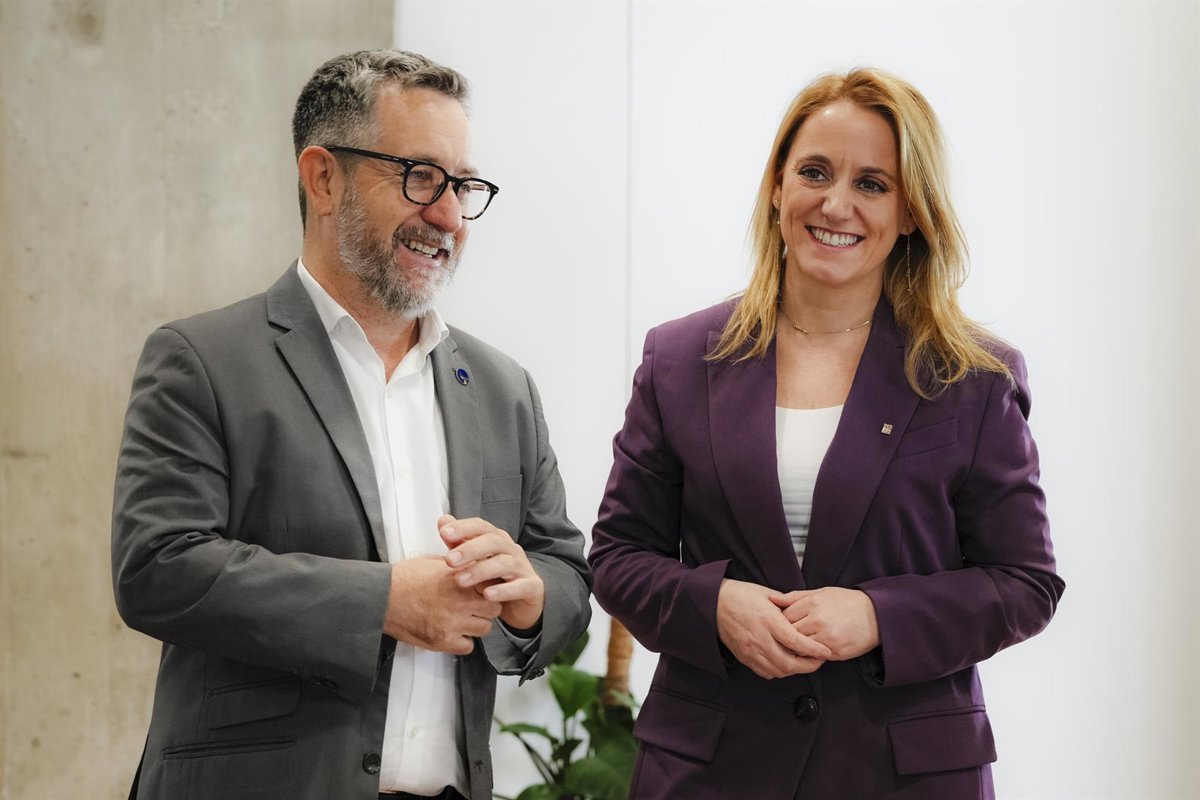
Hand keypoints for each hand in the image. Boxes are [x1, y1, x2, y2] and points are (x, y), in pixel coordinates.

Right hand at [383, 556, 501, 654]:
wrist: (382, 597)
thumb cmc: (403, 578)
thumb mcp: (434, 562)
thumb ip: (457, 566)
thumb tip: (470, 566)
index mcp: (460, 579)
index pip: (493, 587)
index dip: (489, 589)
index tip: (484, 591)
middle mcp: (460, 601)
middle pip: (493, 609)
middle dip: (486, 608)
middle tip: (475, 606)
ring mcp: (452, 623)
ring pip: (484, 629)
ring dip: (476, 625)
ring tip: (463, 619)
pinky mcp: (442, 640)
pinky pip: (467, 647)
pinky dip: (463, 641)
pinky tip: (454, 632)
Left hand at [439, 515, 545, 631]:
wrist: (522, 601)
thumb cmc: (496, 578)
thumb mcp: (475, 559)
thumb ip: (459, 541)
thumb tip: (443, 521)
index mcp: (497, 539)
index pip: (481, 526)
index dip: (463, 527)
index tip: (444, 533)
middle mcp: (511, 550)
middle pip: (493, 542)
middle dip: (470, 549)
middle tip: (449, 559)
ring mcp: (522, 567)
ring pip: (504, 563)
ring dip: (480, 570)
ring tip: (460, 580)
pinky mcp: (531, 587)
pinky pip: (520, 587)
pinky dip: (504, 590)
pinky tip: (487, 595)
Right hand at [716, 579, 831, 678]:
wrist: (714, 603)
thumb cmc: (740, 595)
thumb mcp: (767, 593)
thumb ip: (787, 605)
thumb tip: (803, 614)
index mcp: (768, 620)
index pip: (796, 641)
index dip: (814, 650)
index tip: (826, 652)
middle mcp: (759, 638)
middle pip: (789, 663)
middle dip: (808, 666)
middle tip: (818, 661)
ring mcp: (750, 650)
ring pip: (778, 671)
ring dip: (794, 670)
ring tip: (803, 662)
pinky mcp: (744, 657)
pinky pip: (765, 672)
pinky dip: (778, 671)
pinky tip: (784, 663)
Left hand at [773, 587, 879, 660]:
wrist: (876, 616)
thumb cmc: (846, 602)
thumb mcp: (821, 593)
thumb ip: (795, 597)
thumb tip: (772, 599)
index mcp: (813, 603)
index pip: (785, 616)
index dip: (782, 622)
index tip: (783, 624)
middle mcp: (818, 620)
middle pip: (790, 633)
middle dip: (787, 636)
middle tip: (788, 636)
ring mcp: (827, 638)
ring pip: (800, 648)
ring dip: (798, 647)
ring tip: (800, 643)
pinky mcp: (834, 652)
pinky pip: (814, 657)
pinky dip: (810, 655)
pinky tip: (813, 649)